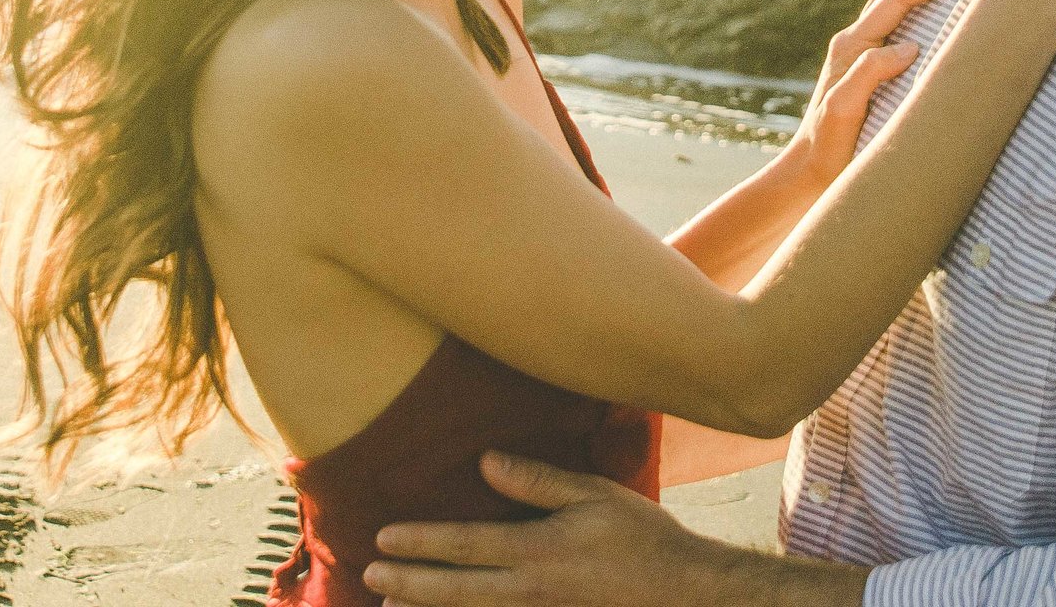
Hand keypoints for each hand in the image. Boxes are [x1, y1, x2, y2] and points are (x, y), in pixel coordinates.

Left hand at [365, 452, 724, 606]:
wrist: (686, 595)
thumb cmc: (643, 538)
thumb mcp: (595, 495)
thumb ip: (538, 480)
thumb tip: (485, 463)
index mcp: (539, 552)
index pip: (466, 545)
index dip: (421, 542)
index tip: (383, 537)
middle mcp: (531, 591)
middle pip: (456, 590)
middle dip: (408, 584)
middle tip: (369, 577)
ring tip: (389, 605)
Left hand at [785, 0, 978, 184]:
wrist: (809, 171)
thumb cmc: (829, 146)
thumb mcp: (844, 110)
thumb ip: (869, 73)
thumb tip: (909, 46)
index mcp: (852, 45)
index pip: (898, 0)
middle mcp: (854, 40)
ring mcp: (859, 50)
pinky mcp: (866, 64)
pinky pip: (896, 19)